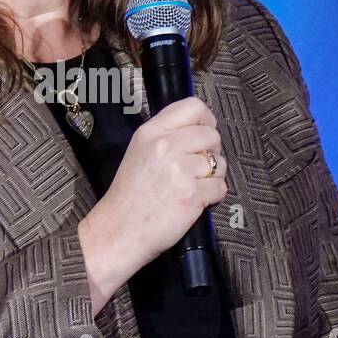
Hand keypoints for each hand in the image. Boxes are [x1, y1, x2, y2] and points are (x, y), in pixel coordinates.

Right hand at [78, 96, 226, 312]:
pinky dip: (213, 197)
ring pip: (219, 162)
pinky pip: (220, 187)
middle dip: (211, 153)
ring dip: (213, 176)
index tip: (205, 134)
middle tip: (197, 168)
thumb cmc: (129, 196)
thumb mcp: (139, 152)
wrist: (118, 231)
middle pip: (211, 135)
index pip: (194, 107)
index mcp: (152, 131)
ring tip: (193, 187)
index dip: (206, 120)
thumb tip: (199, 127)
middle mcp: (165, 145)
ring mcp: (180, 169)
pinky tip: (194, 201)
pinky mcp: (191, 194)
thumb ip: (166, 135)